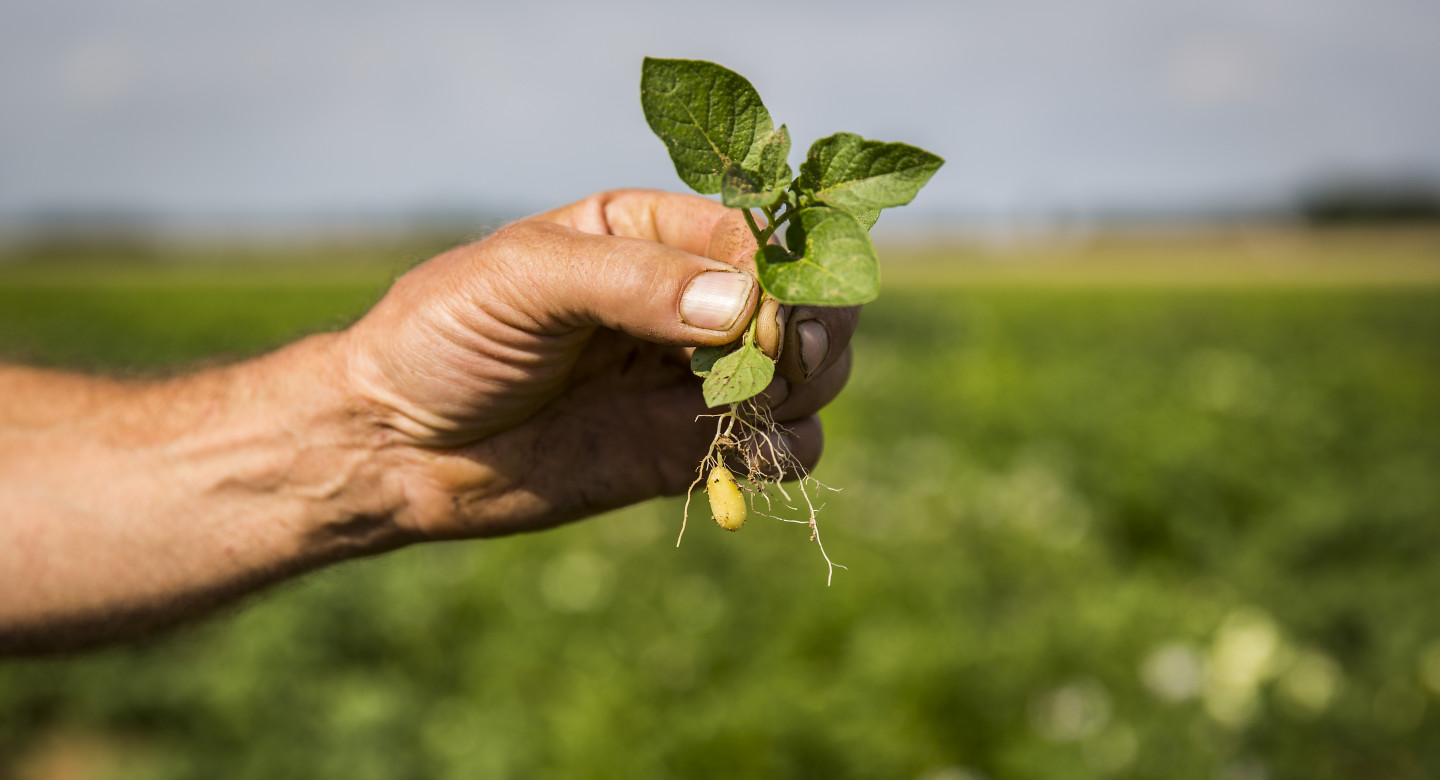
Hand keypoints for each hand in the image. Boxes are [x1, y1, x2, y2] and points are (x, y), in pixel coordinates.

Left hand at [341, 189, 857, 538]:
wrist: (393, 448)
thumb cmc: (441, 337)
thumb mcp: (522, 282)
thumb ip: (630, 283)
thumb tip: (743, 307)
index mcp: (645, 233)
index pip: (752, 235)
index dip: (778, 273)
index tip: (765, 317)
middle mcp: (681, 300)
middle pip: (801, 299)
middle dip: (814, 326)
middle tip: (787, 360)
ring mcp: (688, 377)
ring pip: (806, 371)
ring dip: (810, 385)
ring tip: (755, 403)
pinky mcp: (686, 448)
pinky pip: (779, 445)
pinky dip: (789, 447)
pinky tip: (748, 448)